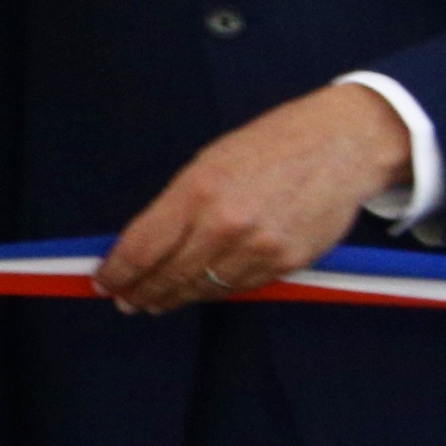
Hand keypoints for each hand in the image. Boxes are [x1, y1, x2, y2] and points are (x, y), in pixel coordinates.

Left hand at [99, 87, 409, 312]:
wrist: (342, 144)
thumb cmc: (271, 145)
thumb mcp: (211, 161)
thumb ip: (178, 205)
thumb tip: (145, 246)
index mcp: (199, 190)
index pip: (143, 248)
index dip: (118, 272)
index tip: (104, 282)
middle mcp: (226, 224)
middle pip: (169, 276)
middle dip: (142, 291)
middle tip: (126, 300)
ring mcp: (259, 249)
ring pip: (203, 288)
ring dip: (176, 297)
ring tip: (156, 300)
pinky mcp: (287, 264)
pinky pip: (239, 288)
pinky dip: (216, 290)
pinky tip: (201, 289)